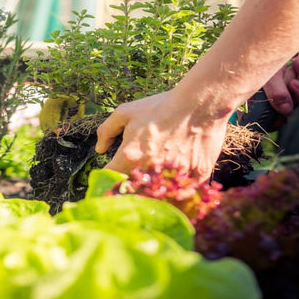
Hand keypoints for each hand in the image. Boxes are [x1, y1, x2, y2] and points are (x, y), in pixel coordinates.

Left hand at [94, 89, 229, 181]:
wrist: (199, 103)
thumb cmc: (162, 106)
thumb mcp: (126, 112)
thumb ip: (107, 130)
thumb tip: (99, 149)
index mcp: (130, 156)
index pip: (110, 177)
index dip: (108, 178)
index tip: (112, 177)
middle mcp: (149, 171)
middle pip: (134, 191)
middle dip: (131, 188)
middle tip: (135, 180)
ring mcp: (173, 177)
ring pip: (160, 195)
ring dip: (155, 192)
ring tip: (156, 184)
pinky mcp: (196, 178)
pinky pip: (185, 192)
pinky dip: (180, 190)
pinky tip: (177, 183)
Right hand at [262, 52, 298, 127]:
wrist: (263, 32)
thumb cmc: (258, 53)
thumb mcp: (266, 75)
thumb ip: (276, 93)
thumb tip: (286, 111)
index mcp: (257, 97)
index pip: (269, 118)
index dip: (276, 119)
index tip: (283, 113)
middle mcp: (270, 91)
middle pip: (289, 103)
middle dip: (296, 94)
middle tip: (293, 82)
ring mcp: (282, 82)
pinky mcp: (293, 71)